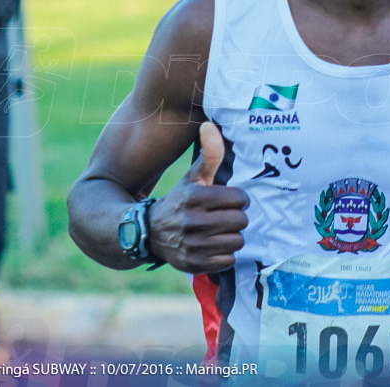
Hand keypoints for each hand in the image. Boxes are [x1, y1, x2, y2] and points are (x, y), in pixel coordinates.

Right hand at [148, 121, 248, 273]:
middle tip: (224, 216)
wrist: (149, 233)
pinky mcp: (193, 264)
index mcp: (194, 197)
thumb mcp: (193, 178)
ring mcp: (192, 245)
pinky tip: (211, 246)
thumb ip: (209, 154)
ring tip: (218, 231)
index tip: (229, 200)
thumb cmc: (181, 201)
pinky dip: (223, 255)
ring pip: (237, 241)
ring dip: (231, 236)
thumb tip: (209, 124)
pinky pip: (228, 261)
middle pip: (241, 221)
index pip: (240, 199)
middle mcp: (192, 221)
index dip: (238, 199)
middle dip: (236, 218)